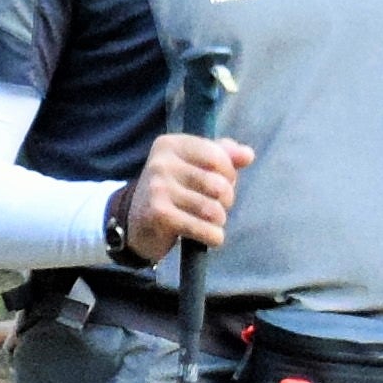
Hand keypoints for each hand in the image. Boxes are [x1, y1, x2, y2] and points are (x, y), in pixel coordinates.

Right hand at [120, 130, 253, 259]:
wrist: (134, 223)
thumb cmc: (172, 191)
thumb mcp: (193, 166)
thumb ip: (223, 155)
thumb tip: (248, 155)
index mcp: (171, 145)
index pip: (218, 156)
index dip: (229, 175)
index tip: (221, 184)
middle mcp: (161, 163)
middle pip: (219, 184)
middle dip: (226, 200)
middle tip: (215, 206)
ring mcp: (158, 189)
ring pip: (213, 209)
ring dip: (219, 221)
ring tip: (209, 221)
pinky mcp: (160, 215)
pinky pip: (204, 229)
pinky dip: (213, 237)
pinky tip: (209, 237)